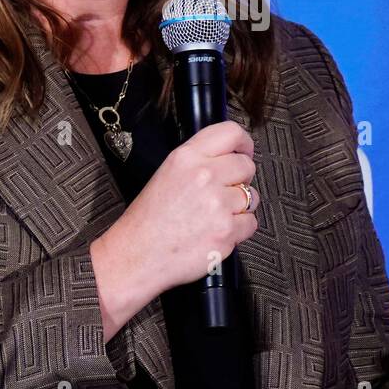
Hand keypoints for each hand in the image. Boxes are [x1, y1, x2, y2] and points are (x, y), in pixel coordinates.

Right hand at [92, 120, 258, 332]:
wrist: (137, 255)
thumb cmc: (148, 219)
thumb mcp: (167, 173)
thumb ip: (199, 160)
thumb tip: (230, 156)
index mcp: (186, 157)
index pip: (231, 133)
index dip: (244, 143)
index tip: (245, 152)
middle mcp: (204, 176)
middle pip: (247, 166)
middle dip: (241, 179)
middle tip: (225, 191)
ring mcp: (217, 204)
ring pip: (251, 196)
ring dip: (240, 206)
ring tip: (215, 215)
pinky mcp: (226, 231)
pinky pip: (251, 223)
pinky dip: (239, 230)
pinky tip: (216, 230)